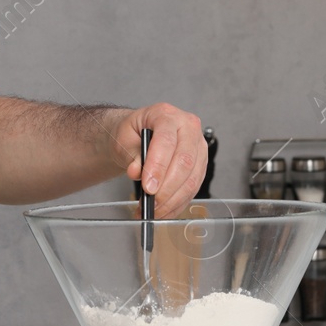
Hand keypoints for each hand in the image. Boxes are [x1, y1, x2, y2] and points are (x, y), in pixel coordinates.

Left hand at [113, 103, 205, 218]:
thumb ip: (132, 156)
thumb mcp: (124, 140)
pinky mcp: (200, 164)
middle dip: (167, 187)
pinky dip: (178, 203)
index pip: (167, 141)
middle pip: (184, 161)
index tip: (148, 187)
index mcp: (167, 115)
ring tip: (155, 210)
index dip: (158, 167)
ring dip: (173, 199)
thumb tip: (137, 172)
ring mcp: (198, 146)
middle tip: (151, 202)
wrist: (137, 138)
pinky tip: (165, 210)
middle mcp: (187, 127)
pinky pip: (193, 188)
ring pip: (192, 178)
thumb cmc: (132, 134)